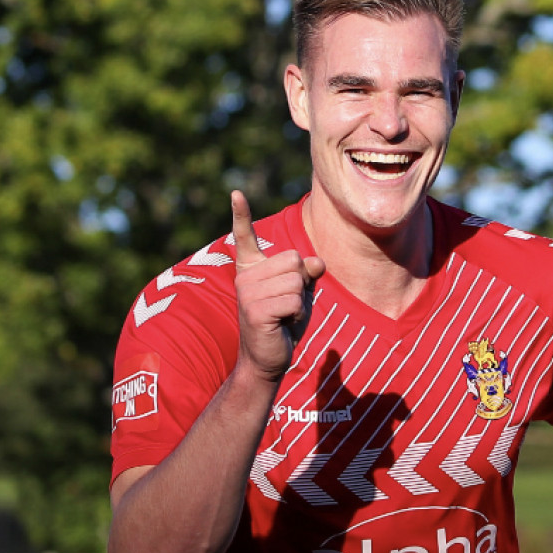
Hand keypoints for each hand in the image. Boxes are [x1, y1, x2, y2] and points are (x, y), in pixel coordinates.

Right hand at [230, 191, 324, 381]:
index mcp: (252, 269)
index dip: (241, 215)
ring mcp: (247, 293)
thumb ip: (308, 273)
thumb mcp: (301, 293)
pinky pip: (294, 301)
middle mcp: (245, 277)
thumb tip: (317, 262)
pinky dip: (297, 315)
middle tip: (286, 305)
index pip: (245, 237)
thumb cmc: (284, 323)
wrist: (268, 358)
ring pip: (297, 282)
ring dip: (300, 303)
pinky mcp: (255, 310)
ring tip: (284, 316)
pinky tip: (282, 325)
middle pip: (294, 260)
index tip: (236, 193)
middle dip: (301, 284)